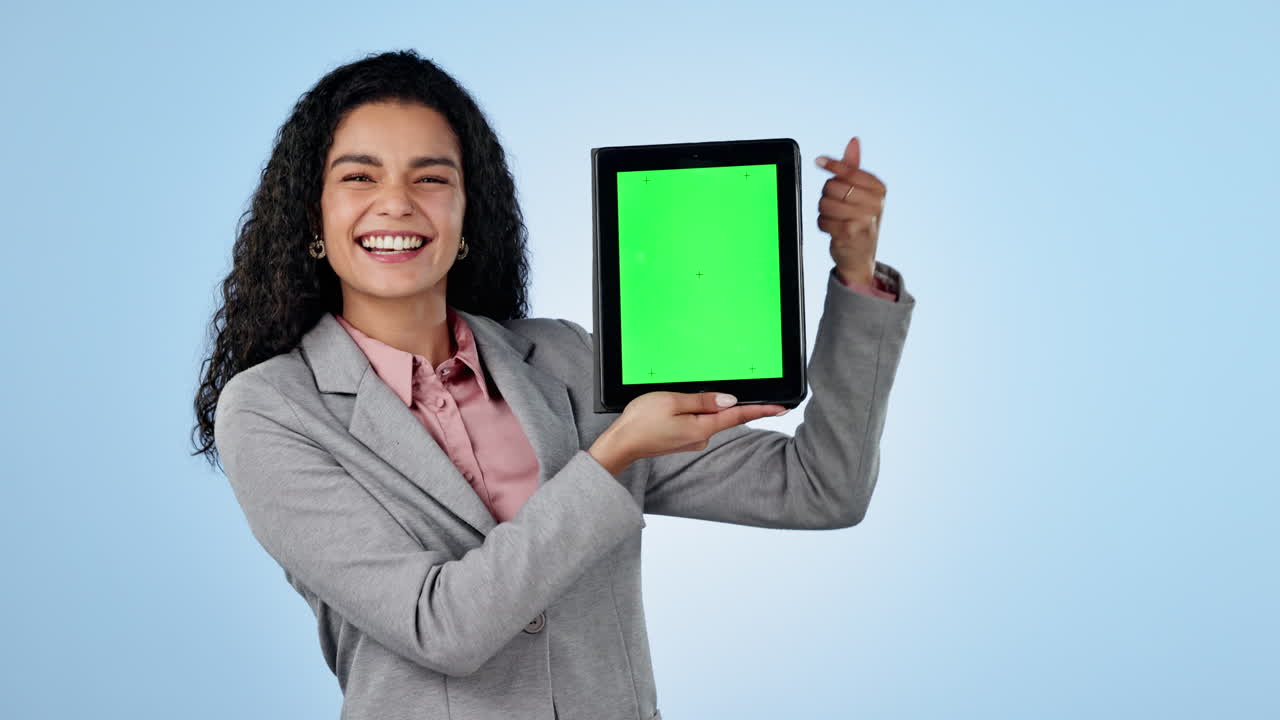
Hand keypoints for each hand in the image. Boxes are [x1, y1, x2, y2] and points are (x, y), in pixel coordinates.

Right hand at [588, 392, 787, 476]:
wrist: (621, 444)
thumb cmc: (641, 422)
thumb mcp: (672, 401)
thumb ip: (703, 400)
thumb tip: (730, 400)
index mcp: (701, 427)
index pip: (738, 415)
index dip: (762, 410)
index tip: (782, 408)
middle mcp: (700, 437)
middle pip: (724, 415)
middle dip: (732, 403)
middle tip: (749, 396)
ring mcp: (691, 440)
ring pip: (708, 417)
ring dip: (708, 406)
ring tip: (693, 397)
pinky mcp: (682, 439)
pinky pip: (696, 421)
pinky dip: (696, 412)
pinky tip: (679, 406)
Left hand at [815, 137, 886, 286]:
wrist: (861, 256)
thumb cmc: (860, 220)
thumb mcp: (861, 193)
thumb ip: (854, 168)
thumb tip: (853, 141)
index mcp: (879, 189)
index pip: (849, 171)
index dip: (832, 165)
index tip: (818, 161)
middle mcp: (875, 202)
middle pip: (832, 186)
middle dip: (827, 195)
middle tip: (836, 206)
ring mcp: (864, 218)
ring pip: (825, 203)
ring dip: (824, 211)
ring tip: (835, 218)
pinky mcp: (850, 233)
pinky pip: (823, 220)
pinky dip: (823, 224)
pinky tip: (834, 229)